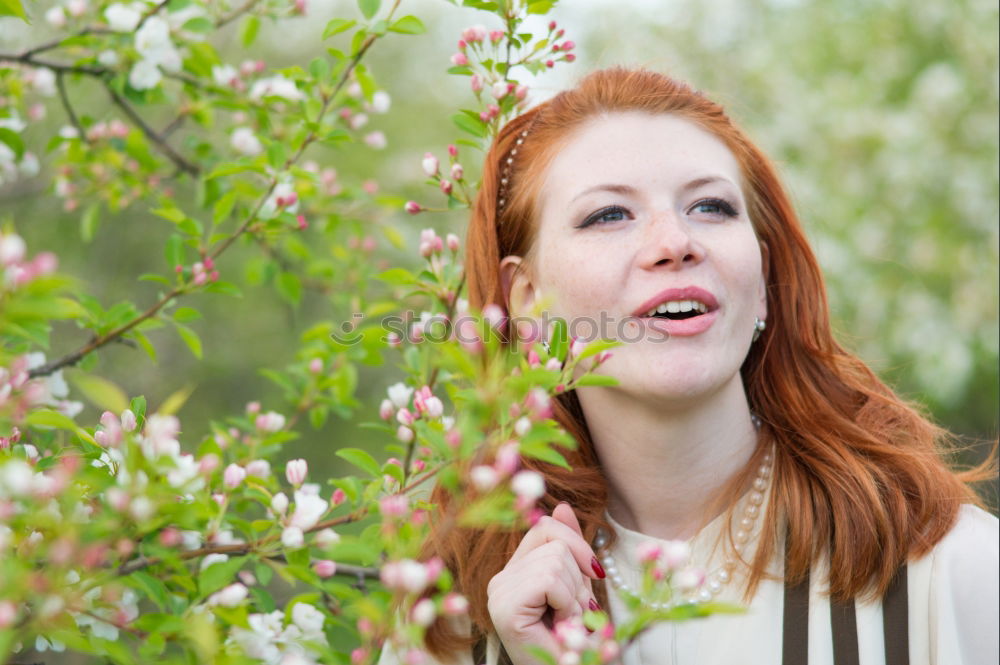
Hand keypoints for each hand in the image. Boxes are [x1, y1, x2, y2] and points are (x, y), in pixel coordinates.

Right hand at [487, 502, 604, 664]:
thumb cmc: (572, 640)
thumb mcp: (577, 586)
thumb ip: (569, 549)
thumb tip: (563, 506)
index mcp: (515, 572)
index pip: (545, 527)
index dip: (575, 543)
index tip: (594, 572)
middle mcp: (500, 579)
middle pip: (554, 543)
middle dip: (578, 580)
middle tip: (571, 613)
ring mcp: (499, 591)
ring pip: (555, 560)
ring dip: (574, 597)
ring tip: (565, 622)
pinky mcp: (505, 606)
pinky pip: (549, 579)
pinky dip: (566, 603)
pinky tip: (558, 625)